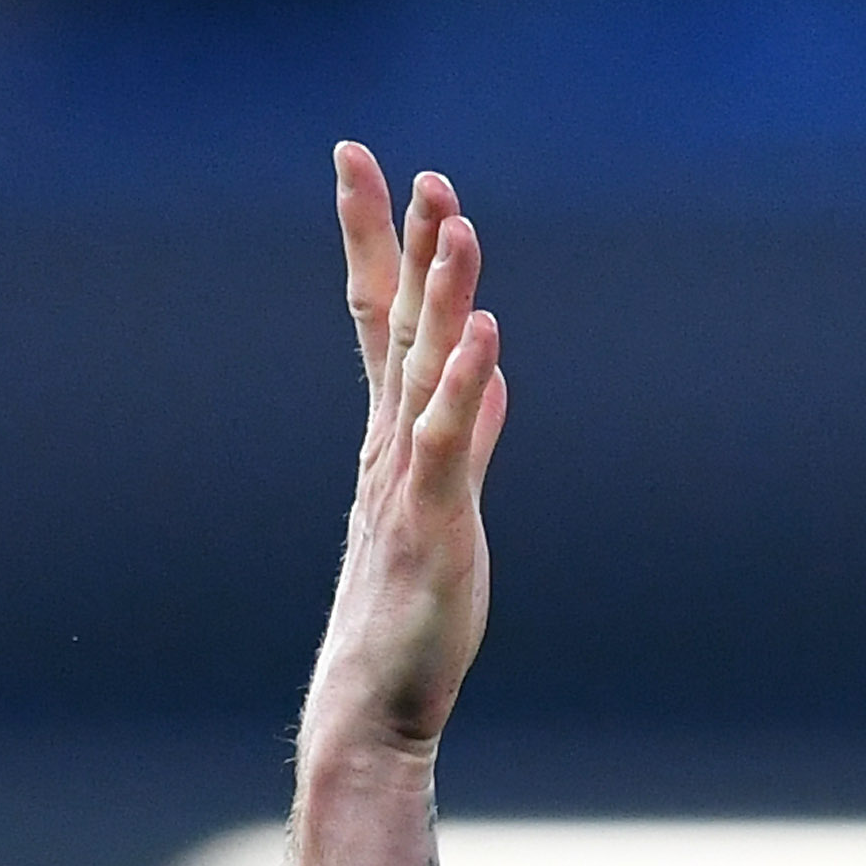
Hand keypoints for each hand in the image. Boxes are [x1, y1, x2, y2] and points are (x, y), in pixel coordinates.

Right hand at [314, 143, 506, 751]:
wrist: (378, 699)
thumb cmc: (411, 607)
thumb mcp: (449, 502)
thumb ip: (469, 432)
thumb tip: (490, 372)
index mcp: (395, 434)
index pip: (378, 317)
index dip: (378, 240)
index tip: (375, 168)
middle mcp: (392, 442)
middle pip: (393, 323)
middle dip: (402, 241)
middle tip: (410, 167)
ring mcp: (407, 479)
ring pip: (421, 368)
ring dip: (441, 295)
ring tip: (455, 223)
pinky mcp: (431, 521)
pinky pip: (447, 443)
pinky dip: (463, 387)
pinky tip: (484, 339)